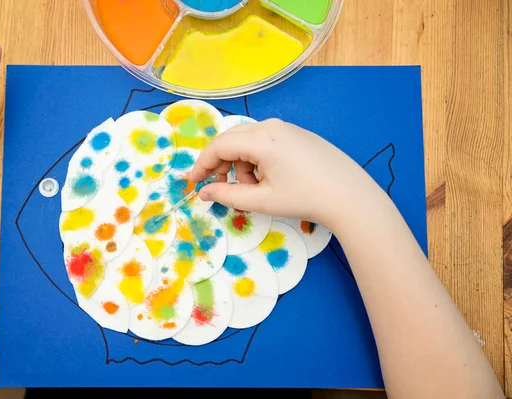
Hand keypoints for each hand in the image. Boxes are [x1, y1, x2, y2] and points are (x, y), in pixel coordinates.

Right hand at [190, 118, 385, 230]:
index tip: (193, 182)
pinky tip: (272, 180)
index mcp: (261, 139)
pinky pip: (266, 142)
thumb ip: (227, 195)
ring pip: (249, 142)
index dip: (202, 164)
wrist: (350, 196)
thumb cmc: (305, 198)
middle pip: (232, 140)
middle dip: (222, 165)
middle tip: (224, 188)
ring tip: (257, 190)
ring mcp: (287, 128)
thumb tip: (204, 192)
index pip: (219, 146)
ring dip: (243, 165)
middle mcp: (271, 126)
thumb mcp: (261, 201)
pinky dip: (258, 161)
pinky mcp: (298, 134)